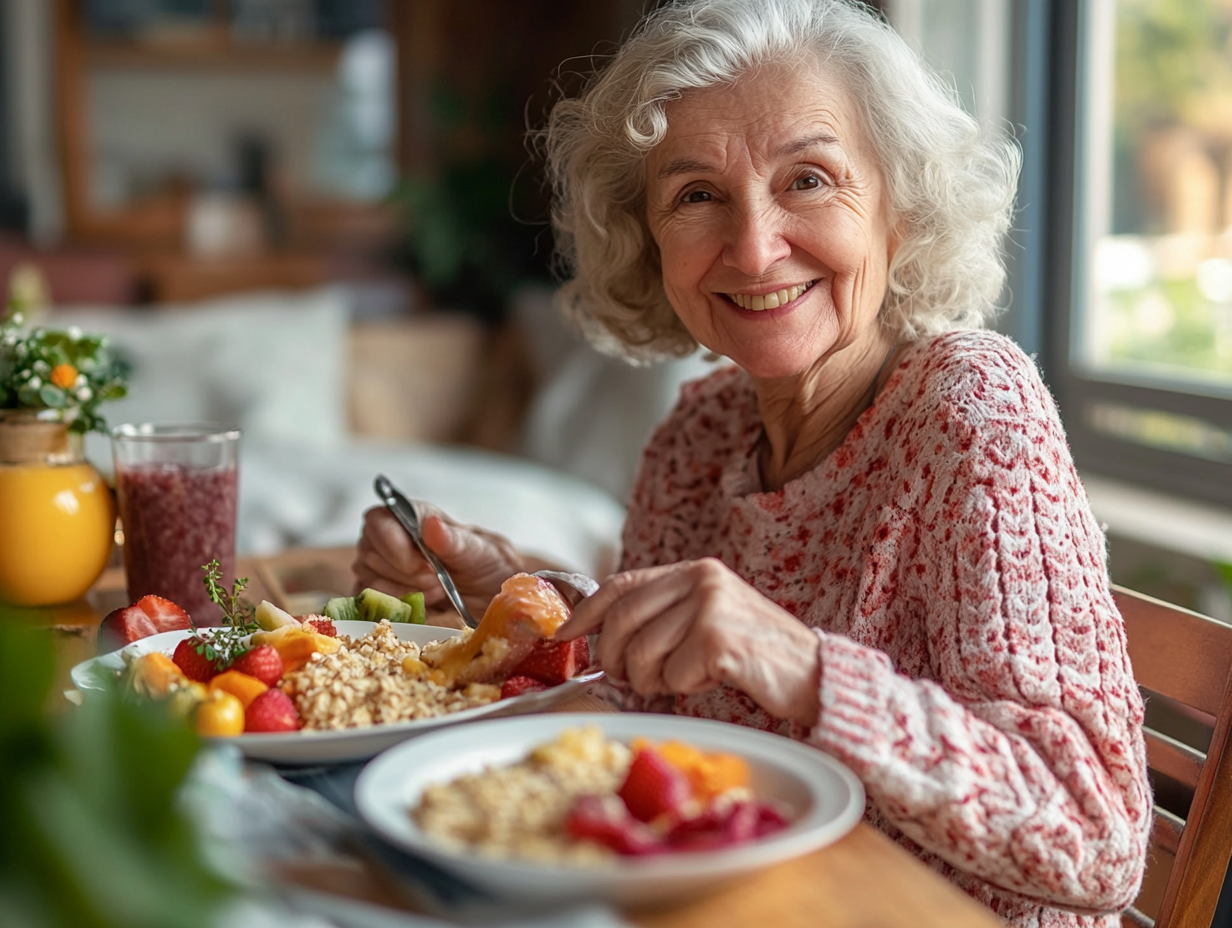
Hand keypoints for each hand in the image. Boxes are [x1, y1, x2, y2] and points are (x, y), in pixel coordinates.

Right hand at [352, 504, 526, 616]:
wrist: (490, 593)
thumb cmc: (485, 564)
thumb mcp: (480, 552)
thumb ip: (454, 541)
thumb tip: (431, 525)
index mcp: (414, 517)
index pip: (378, 520)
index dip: (393, 546)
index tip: (422, 567)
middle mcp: (391, 537)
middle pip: (371, 554)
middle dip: (405, 575)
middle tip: (438, 582)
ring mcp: (382, 565)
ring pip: (370, 580)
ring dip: (405, 593)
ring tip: (437, 592)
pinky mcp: (380, 593)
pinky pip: (372, 603)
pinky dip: (398, 608)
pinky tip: (423, 604)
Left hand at [557, 558, 821, 724]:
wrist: (814, 675)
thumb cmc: (755, 655)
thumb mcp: (706, 620)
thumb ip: (663, 617)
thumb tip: (601, 636)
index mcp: (694, 571)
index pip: (621, 584)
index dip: (586, 612)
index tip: (564, 635)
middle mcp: (701, 580)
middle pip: (622, 621)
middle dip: (613, 658)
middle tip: (629, 678)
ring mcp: (711, 607)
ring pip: (642, 653)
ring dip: (652, 681)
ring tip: (679, 681)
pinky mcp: (719, 639)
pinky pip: (672, 676)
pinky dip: (683, 689)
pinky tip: (710, 682)